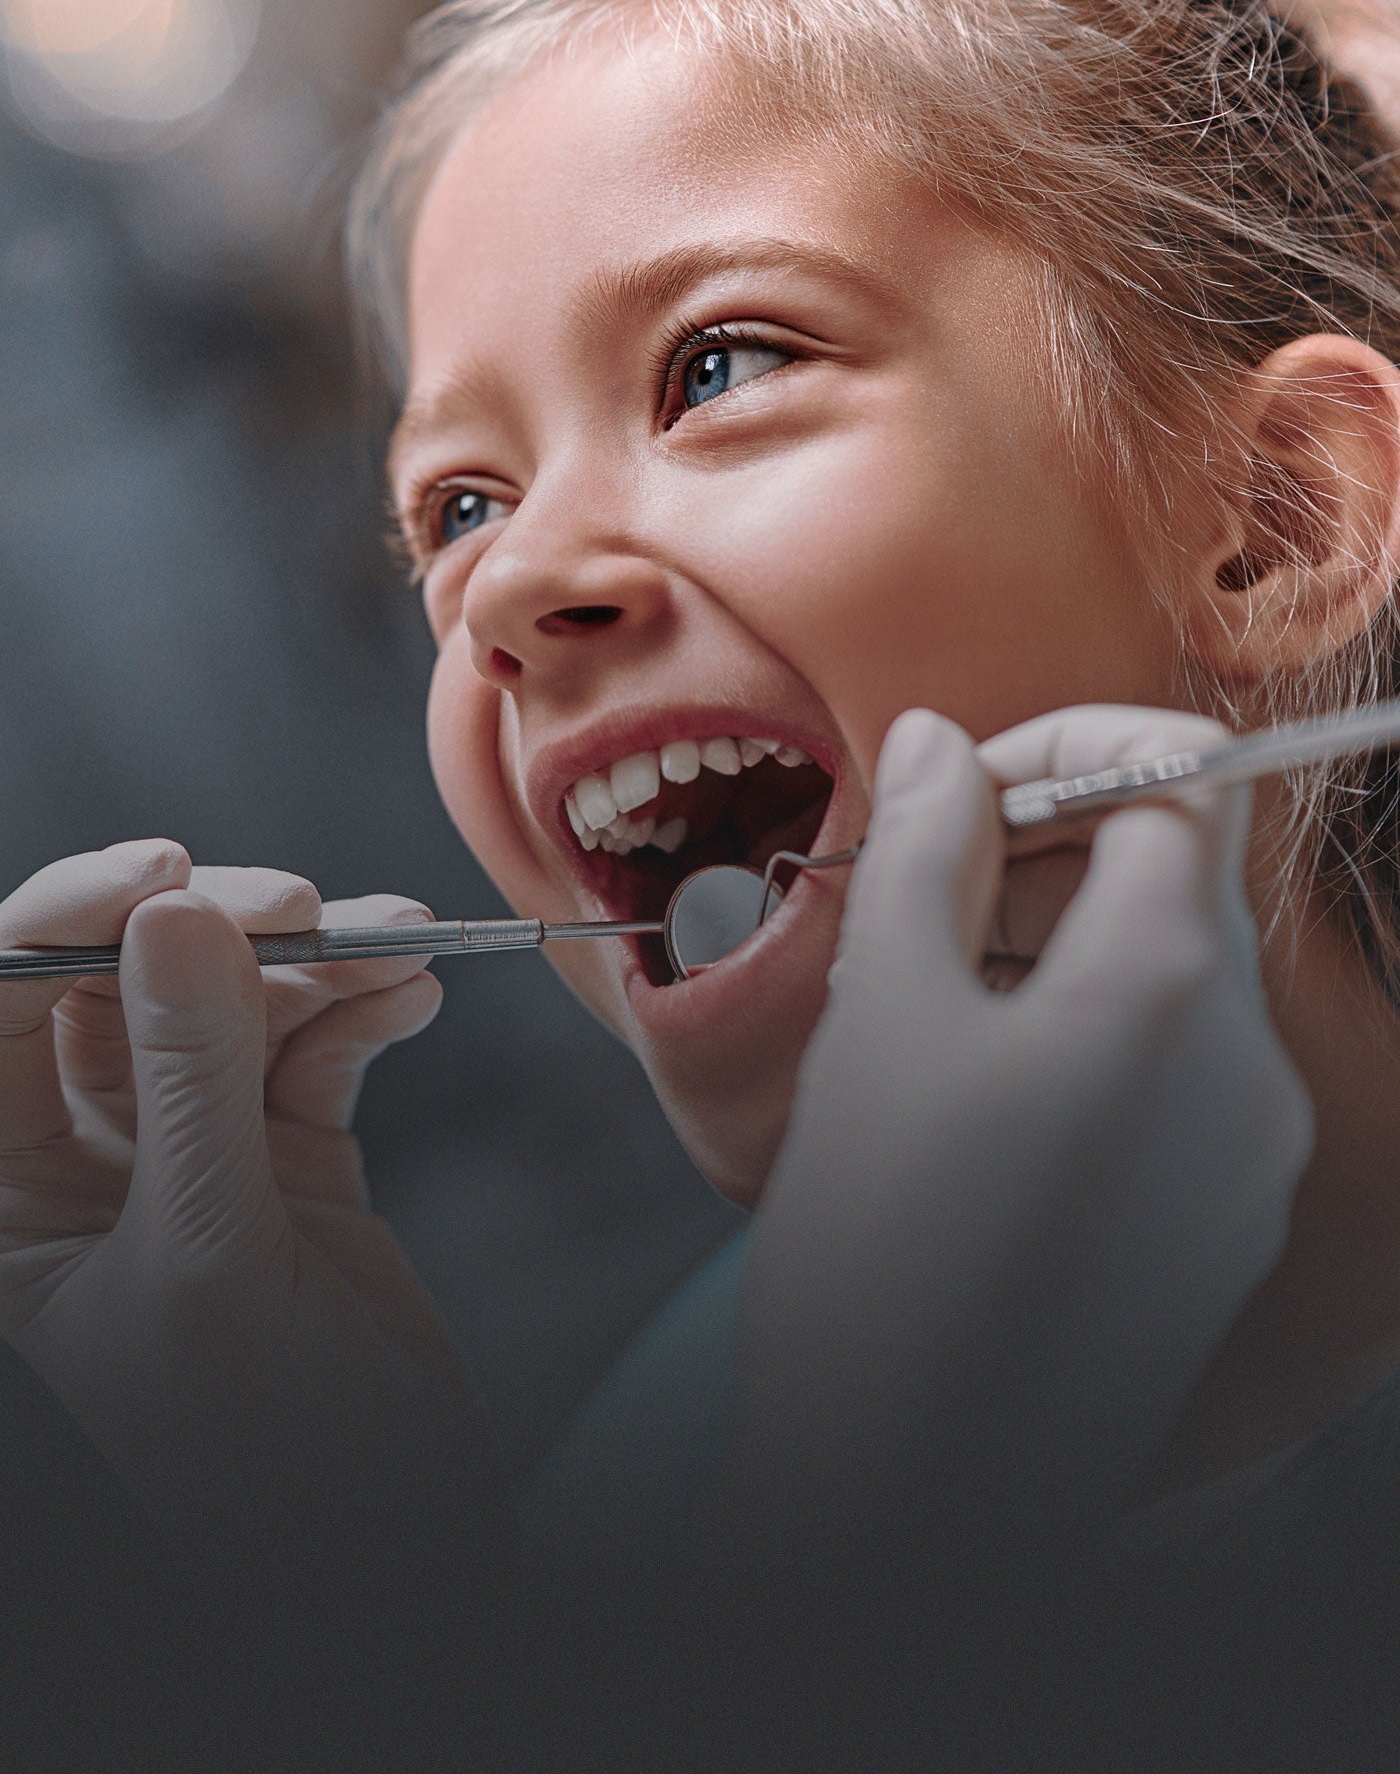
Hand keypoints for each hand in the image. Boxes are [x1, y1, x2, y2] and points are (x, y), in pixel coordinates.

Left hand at [0, 840, 500, 1595]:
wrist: (385, 1550)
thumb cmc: (253, 1464)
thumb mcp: (201, 1261)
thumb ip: (189, 1082)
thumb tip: (178, 920)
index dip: (61, 923)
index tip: (161, 877)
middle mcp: (81, 1168)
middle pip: (119, 987)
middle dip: (212, 931)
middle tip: (295, 906)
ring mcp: (193, 1161)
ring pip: (229, 1007)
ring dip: (313, 961)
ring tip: (387, 943)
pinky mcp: (291, 1168)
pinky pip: (313, 1054)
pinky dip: (363, 1012)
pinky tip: (405, 995)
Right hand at [735, 706, 1312, 1536]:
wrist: (915, 1500)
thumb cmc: (882, 1257)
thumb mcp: (883, 1016)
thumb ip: (927, 851)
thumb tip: (941, 743)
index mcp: (1171, 989)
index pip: (1175, 779)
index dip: (1064, 751)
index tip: (961, 788)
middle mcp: (1247, 1067)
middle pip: (1174, 880)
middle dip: (1045, 855)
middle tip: (919, 900)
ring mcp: (1247, 1158)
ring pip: (1168, 983)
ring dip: (1055, 950)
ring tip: (928, 1013)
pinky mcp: (1218, 1229)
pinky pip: (1172, 1082)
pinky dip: (1084, 1044)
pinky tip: (975, 1107)